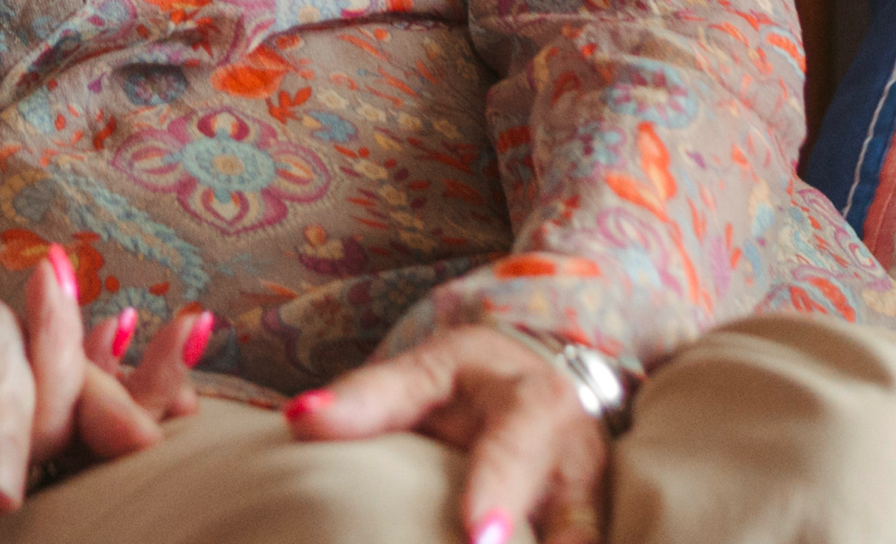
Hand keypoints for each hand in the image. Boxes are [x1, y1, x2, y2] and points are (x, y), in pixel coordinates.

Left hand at [286, 323, 608, 543]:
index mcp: (533, 405)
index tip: (478, 536)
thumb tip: (298, 420)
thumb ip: (370, 398)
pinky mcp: (597, 531)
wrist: (550, 382)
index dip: (498, 494)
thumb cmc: (477, 381)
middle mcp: (577, 459)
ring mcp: (595, 504)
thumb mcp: (427, 370)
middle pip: (573, 518)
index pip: (513, 452)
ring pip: (589, 541)